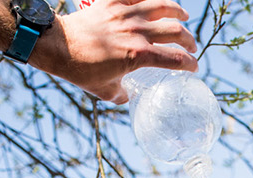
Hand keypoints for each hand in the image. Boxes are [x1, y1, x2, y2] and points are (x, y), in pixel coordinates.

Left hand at [43, 0, 198, 102]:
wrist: (58, 46)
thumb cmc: (81, 70)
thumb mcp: (105, 91)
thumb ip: (121, 93)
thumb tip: (127, 93)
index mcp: (138, 55)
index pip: (174, 58)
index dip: (189, 64)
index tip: (193, 67)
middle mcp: (136, 32)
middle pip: (174, 30)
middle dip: (188, 39)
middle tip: (190, 45)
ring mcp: (125, 13)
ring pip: (162, 6)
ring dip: (177, 12)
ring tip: (182, 16)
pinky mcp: (112, 1)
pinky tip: (156, 0)